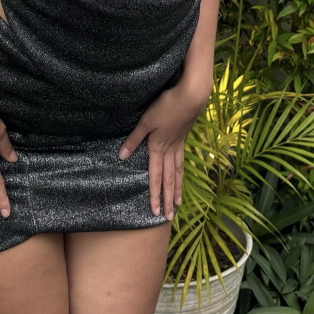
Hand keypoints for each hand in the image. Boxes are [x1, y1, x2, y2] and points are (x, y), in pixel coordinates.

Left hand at [117, 77, 210, 219]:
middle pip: (169, 180)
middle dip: (167, 199)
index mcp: (158, 148)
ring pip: (178, 172)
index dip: (154, 195)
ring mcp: (179, 145)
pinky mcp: (183, 138)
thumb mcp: (146, 121)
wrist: (191, 97)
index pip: (155, 177)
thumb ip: (134, 139)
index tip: (155, 211)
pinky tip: (180, 175)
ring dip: (177, 188)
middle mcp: (170, 151)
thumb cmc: (166, 107)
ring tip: (178, 202)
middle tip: (170, 217)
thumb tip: (122, 156)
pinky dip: (181, 173)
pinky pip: (181, 162)